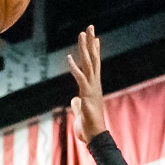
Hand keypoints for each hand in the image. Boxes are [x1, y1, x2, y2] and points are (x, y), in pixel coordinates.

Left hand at [67, 24, 106, 144]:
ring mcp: (92, 88)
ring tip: (82, 33)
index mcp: (93, 87)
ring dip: (85, 48)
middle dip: (91, 42)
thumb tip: (75, 100)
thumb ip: (78, 104)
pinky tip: (70, 57)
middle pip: (93, 59)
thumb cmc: (89, 127)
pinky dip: (74, 67)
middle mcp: (95, 84)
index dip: (94, 52)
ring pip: (88, 63)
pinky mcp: (87, 94)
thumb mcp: (81, 112)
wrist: (95, 137)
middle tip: (90, 27)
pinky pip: (80, 77)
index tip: (95, 39)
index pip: (95, 66)